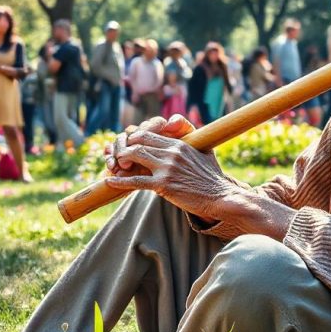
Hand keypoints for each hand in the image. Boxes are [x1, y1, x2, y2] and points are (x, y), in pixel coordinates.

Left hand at [104, 115, 235, 220]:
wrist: (221, 197)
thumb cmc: (213, 178)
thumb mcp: (205, 153)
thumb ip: (191, 144)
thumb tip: (184, 143)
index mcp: (179, 144)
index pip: (149, 134)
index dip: (134, 138)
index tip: (127, 145)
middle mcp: (172, 152)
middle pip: (139, 142)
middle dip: (124, 147)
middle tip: (117, 155)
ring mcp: (167, 168)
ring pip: (135, 156)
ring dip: (120, 160)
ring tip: (113, 166)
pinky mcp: (164, 185)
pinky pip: (136, 181)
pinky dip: (120, 181)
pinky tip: (110, 181)